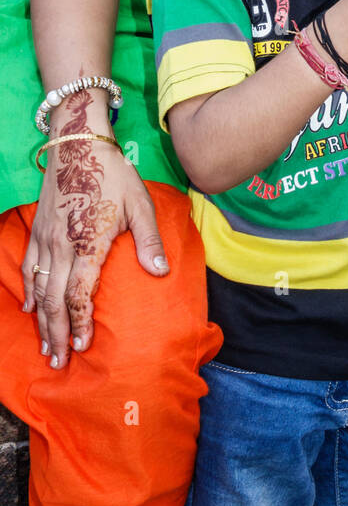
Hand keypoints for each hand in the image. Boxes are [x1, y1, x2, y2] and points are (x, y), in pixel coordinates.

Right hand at [22, 99, 168, 367]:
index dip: (80, 323)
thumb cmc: (113, 173)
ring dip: (42, 321)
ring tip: (46, 346)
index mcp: (89, 243)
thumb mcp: (139, 203)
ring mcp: (46, 239)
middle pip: (55, 300)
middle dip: (57, 334)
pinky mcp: (38, 230)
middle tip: (59, 362)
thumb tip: (160, 272)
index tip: (82, 347)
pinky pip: (28, 267)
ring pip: (39, 289)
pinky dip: (28, 292)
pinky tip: (29, 309)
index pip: (80, 294)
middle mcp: (62, 246)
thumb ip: (148, 240)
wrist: (77, 143)